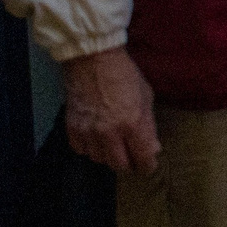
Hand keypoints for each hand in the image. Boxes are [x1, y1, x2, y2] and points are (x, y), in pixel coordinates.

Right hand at [63, 49, 158, 172]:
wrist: (93, 61)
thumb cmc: (124, 75)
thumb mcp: (146, 96)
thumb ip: (149, 125)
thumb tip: (152, 149)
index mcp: (133, 123)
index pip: (142, 157)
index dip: (147, 165)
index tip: (148, 165)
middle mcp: (110, 132)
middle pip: (120, 165)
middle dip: (129, 163)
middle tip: (132, 157)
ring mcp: (89, 132)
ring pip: (99, 160)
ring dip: (109, 156)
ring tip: (115, 145)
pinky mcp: (73, 129)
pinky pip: (82, 150)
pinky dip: (90, 148)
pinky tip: (96, 139)